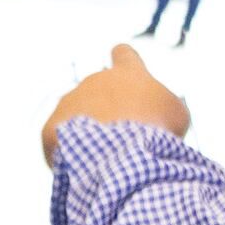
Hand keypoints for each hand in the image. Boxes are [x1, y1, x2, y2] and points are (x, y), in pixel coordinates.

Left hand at [43, 46, 187, 161]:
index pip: (124, 54)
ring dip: (89, 137)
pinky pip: (60, 143)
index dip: (126, 62)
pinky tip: (85, 170)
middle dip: (110, 116)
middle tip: (125, 144)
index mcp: (127, 73)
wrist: (121, 152)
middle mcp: (94, 81)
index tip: (125, 70)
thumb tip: (154, 116)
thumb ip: (162, 107)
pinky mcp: (50, 128)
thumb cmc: (157, 131)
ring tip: (106, 160)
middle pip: (100, 95)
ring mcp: (68, 102)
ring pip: (78, 120)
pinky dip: (71, 156)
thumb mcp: (175, 115)